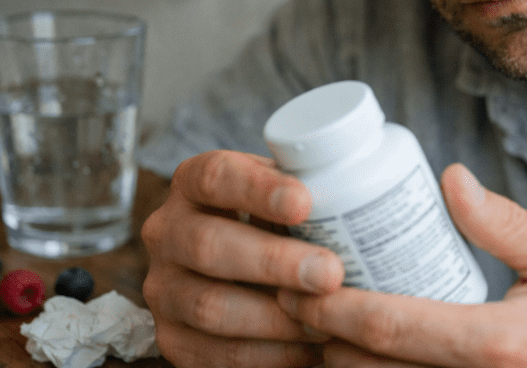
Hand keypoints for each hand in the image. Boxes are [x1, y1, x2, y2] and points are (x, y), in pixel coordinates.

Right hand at [141, 150, 344, 367]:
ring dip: (278, 318)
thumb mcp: (284, 195)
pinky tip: (310, 347)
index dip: (258, 189)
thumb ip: (308, 192)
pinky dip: (272, 354)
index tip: (304, 203)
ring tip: (329, 319)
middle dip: (274, 261)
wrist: (246, 271)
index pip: (216, 176)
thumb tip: (362, 200)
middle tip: (330, 272)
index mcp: (193, 182)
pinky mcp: (173, 340)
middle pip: (209, 245)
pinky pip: (219, 354)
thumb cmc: (279, 223)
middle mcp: (167, 232)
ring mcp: (164, 289)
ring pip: (212, 307)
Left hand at [276, 164, 526, 366]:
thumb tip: (449, 180)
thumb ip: (504, 223)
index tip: (303, 288)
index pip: (396, 329)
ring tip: (315, 330)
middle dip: (324, 341)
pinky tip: (358, 357)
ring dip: (342, 366)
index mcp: (501, 344)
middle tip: (293, 304)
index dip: (338, 311)